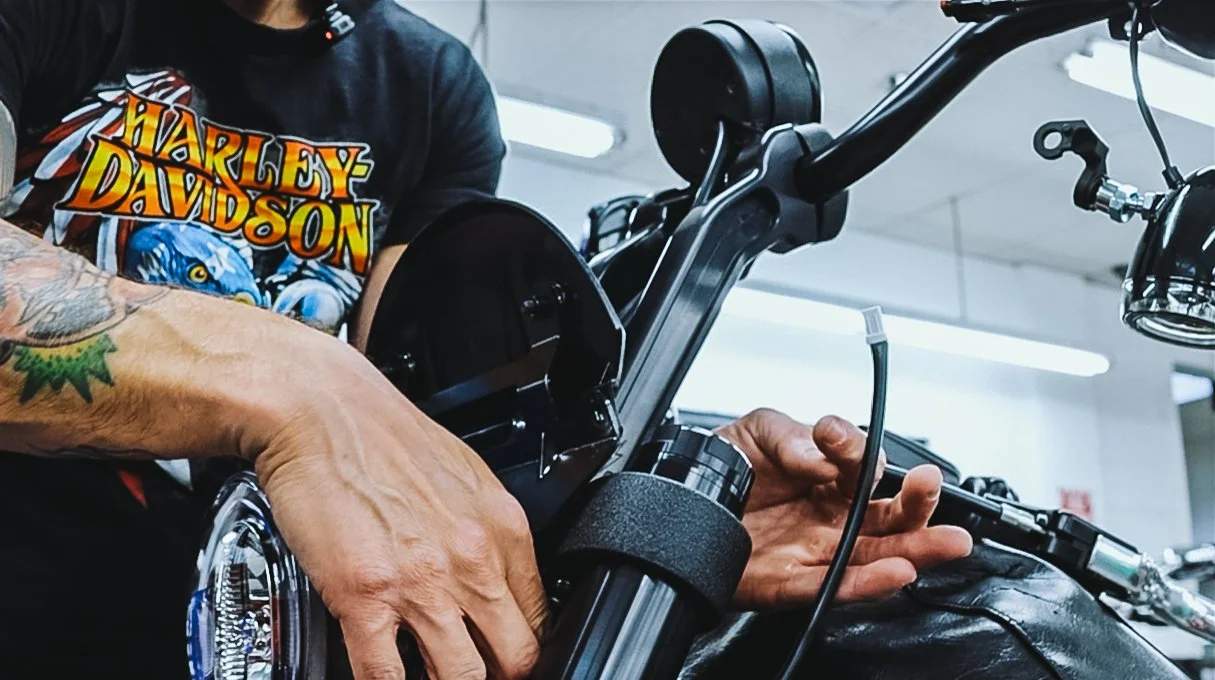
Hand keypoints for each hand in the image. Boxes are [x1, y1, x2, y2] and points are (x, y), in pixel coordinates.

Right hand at [250, 335, 545, 679]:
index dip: (524, 648)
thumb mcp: (465, 475)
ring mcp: (422, 583)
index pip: (541, 617)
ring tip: (431, 677)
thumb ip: (485, 532)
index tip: (506, 655)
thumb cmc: (382, 435)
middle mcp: (472, 559)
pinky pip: (386, 676)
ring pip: (462, 678)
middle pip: (516, 659)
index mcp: (503, 528)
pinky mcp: (365, 596)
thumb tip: (494, 578)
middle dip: (498, 676)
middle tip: (477, 673)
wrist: (320, 409)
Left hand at [716, 409, 972, 608]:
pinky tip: (894, 573)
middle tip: (929, 485)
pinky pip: (833, 587)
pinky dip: (866, 584)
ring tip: (943, 542)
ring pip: (875, 556)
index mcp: (829, 476)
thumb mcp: (756, 432)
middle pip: (887, 516)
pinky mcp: (792, 581)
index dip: (856, 448)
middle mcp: (830, 515)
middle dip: (917, 504)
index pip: (863, 464)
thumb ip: (790, 437)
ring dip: (912, 550)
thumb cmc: (726, 468)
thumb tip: (821, 454)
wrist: (682, 501)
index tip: (832, 434)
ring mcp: (815, 550)